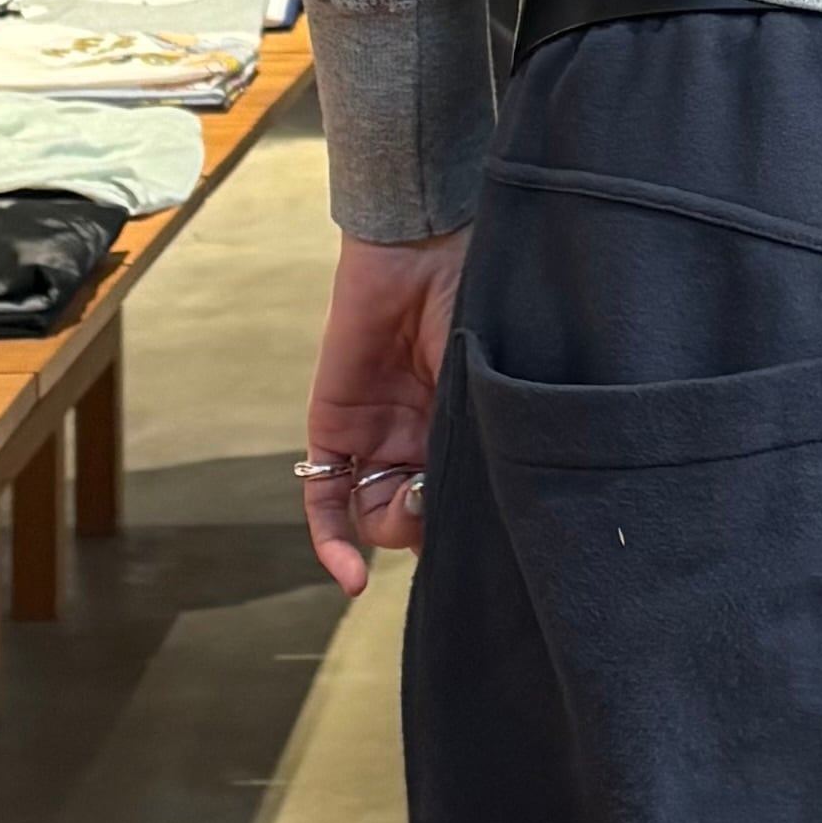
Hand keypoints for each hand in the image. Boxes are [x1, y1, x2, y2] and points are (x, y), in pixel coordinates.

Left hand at [302, 227, 467, 594]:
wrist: (418, 246)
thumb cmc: (470, 294)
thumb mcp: (488, 368)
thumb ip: (484, 426)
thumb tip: (495, 496)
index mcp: (463, 420)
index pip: (462, 491)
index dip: (471, 519)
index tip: (486, 538)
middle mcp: (420, 437)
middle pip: (420, 513)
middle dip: (432, 522)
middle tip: (447, 505)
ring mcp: (375, 437)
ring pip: (377, 515)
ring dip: (391, 526)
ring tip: (412, 502)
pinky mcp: (333, 430)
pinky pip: (325, 500)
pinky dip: (334, 542)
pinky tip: (351, 576)